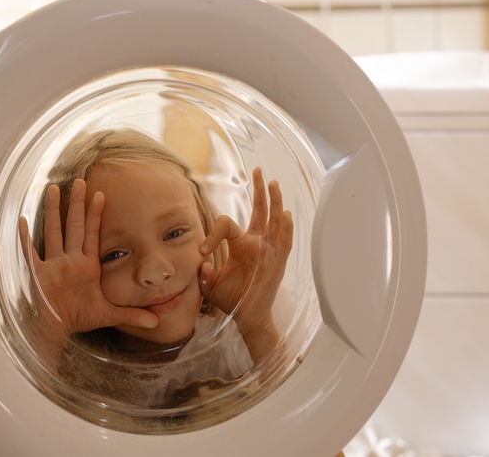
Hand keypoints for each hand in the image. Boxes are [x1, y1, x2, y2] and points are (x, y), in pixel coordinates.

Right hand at [18, 179, 158, 337]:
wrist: (56, 331)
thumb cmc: (77, 318)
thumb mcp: (109, 315)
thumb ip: (132, 315)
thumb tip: (156, 322)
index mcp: (86, 266)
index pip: (92, 234)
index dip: (96, 215)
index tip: (101, 195)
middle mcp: (70, 260)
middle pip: (74, 226)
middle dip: (77, 204)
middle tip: (80, 181)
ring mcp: (53, 265)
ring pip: (53, 232)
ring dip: (53, 212)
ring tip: (53, 189)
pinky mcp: (38, 274)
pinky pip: (30, 253)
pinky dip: (25, 238)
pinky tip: (22, 221)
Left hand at [199, 168, 293, 331]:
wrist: (247, 318)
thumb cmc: (232, 300)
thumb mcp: (212, 283)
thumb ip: (204, 271)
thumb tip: (203, 261)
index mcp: (241, 245)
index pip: (227, 224)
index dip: (212, 234)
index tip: (202, 252)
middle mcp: (257, 244)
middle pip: (260, 211)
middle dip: (259, 190)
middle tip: (257, 170)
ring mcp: (269, 251)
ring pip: (273, 221)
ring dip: (273, 202)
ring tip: (273, 183)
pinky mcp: (278, 263)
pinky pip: (284, 243)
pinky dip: (286, 229)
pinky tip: (286, 213)